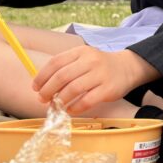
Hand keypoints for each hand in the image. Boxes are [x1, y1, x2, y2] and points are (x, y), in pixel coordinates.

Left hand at [32, 45, 155, 113]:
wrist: (126, 68)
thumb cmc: (99, 65)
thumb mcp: (84, 58)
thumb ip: (66, 67)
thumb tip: (42, 84)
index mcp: (81, 52)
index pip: (56, 62)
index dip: (42, 76)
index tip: (35, 87)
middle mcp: (90, 61)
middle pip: (62, 77)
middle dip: (47, 90)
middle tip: (42, 99)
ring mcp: (100, 75)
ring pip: (73, 89)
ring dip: (60, 100)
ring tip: (55, 106)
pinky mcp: (107, 89)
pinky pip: (86, 101)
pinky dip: (74, 108)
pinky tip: (70, 110)